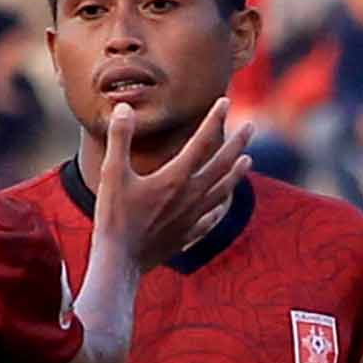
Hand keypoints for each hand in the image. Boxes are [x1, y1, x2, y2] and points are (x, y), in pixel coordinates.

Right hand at [86, 98, 247, 262]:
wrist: (121, 261)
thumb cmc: (114, 217)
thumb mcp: (112, 173)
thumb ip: (120, 138)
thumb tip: (124, 108)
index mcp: (176, 177)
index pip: (202, 141)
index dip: (214, 119)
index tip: (225, 101)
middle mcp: (192, 196)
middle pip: (222, 164)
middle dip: (238, 142)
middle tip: (250, 126)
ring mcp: (193, 217)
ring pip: (223, 190)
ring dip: (237, 173)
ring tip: (247, 161)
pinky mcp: (187, 235)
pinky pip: (210, 219)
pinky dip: (219, 208)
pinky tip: (221, 206)